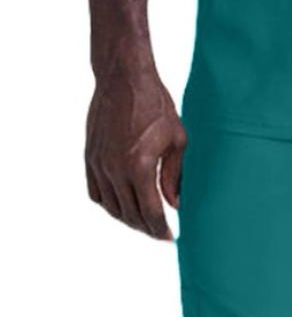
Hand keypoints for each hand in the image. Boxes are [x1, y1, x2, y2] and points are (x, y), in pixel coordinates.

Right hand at [84, 66, 187, 239]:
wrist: (124, 79)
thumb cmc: (156, 104)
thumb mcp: (176, 138)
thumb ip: (175, 174)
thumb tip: (176, 203)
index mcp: (139, 166)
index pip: (150, 212)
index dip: (161, 230)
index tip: (171, 238)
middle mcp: (115, 170)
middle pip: (130, 215)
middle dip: (146, 228)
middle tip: (160, 232)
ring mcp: (99, 165)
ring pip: (112, 207)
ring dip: (128, 219)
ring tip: (144, 221)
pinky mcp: (90, 158)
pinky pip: (96, 193)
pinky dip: (109, 204)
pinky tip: (122, 204)